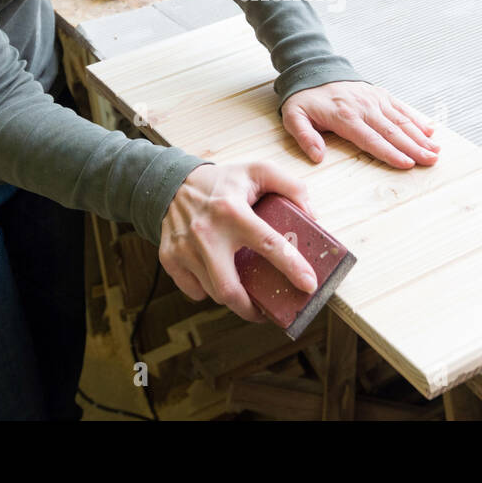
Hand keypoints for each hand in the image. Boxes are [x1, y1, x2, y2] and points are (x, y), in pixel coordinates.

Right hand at [159, 161, 318, 322]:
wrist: (173, 182)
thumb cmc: (223, 181)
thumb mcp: (259, 170)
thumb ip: (291, 186)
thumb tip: (311, 216)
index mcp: (232, 211)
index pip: (268, 244)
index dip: (292, 267)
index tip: (309, 285)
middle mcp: (206, 233)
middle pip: (230, 288)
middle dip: (251, 310)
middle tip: (267, 312)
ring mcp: (184, 248)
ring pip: (213, 292)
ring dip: (234, 300)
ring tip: (246, 295)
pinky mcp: (169, 258)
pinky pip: (194, 291)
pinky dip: (208, 292)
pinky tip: (218, 280)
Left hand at [281, 80, 439, 167]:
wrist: (313, 71)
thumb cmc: (305, 99)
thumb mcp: (294, 117)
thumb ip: (305, 137)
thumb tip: (317, 157)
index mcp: (345, 117)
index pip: (371, 139)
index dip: (390, 153)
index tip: (407, 164)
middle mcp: (364, 108)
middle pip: (392, 132)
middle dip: (413, 148)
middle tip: (431, 161)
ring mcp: (374, 100)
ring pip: (401, 121)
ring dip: (420, 136)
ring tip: (435, 151)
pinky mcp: (380, 94)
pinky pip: (401, 108)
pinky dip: (416, 120)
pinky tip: (429, 131)